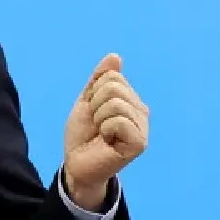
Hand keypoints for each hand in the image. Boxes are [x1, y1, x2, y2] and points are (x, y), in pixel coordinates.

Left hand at [62, 54, 148, 207]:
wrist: (76, 162)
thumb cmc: (83, 134)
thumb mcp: (86, 101)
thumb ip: (99, 79)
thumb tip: (114, 57)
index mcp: (130, 100)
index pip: (112, 77)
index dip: (93, 94)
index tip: (93, 113)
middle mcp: (141, 111)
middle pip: (113, 87)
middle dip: (95, 105)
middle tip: (97, 125)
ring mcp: (143, 127)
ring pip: (115, 103)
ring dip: (99, 119)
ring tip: (102, 134)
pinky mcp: (140, 143)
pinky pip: (119, 121)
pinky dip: (106, 129)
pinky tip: (108, 142)